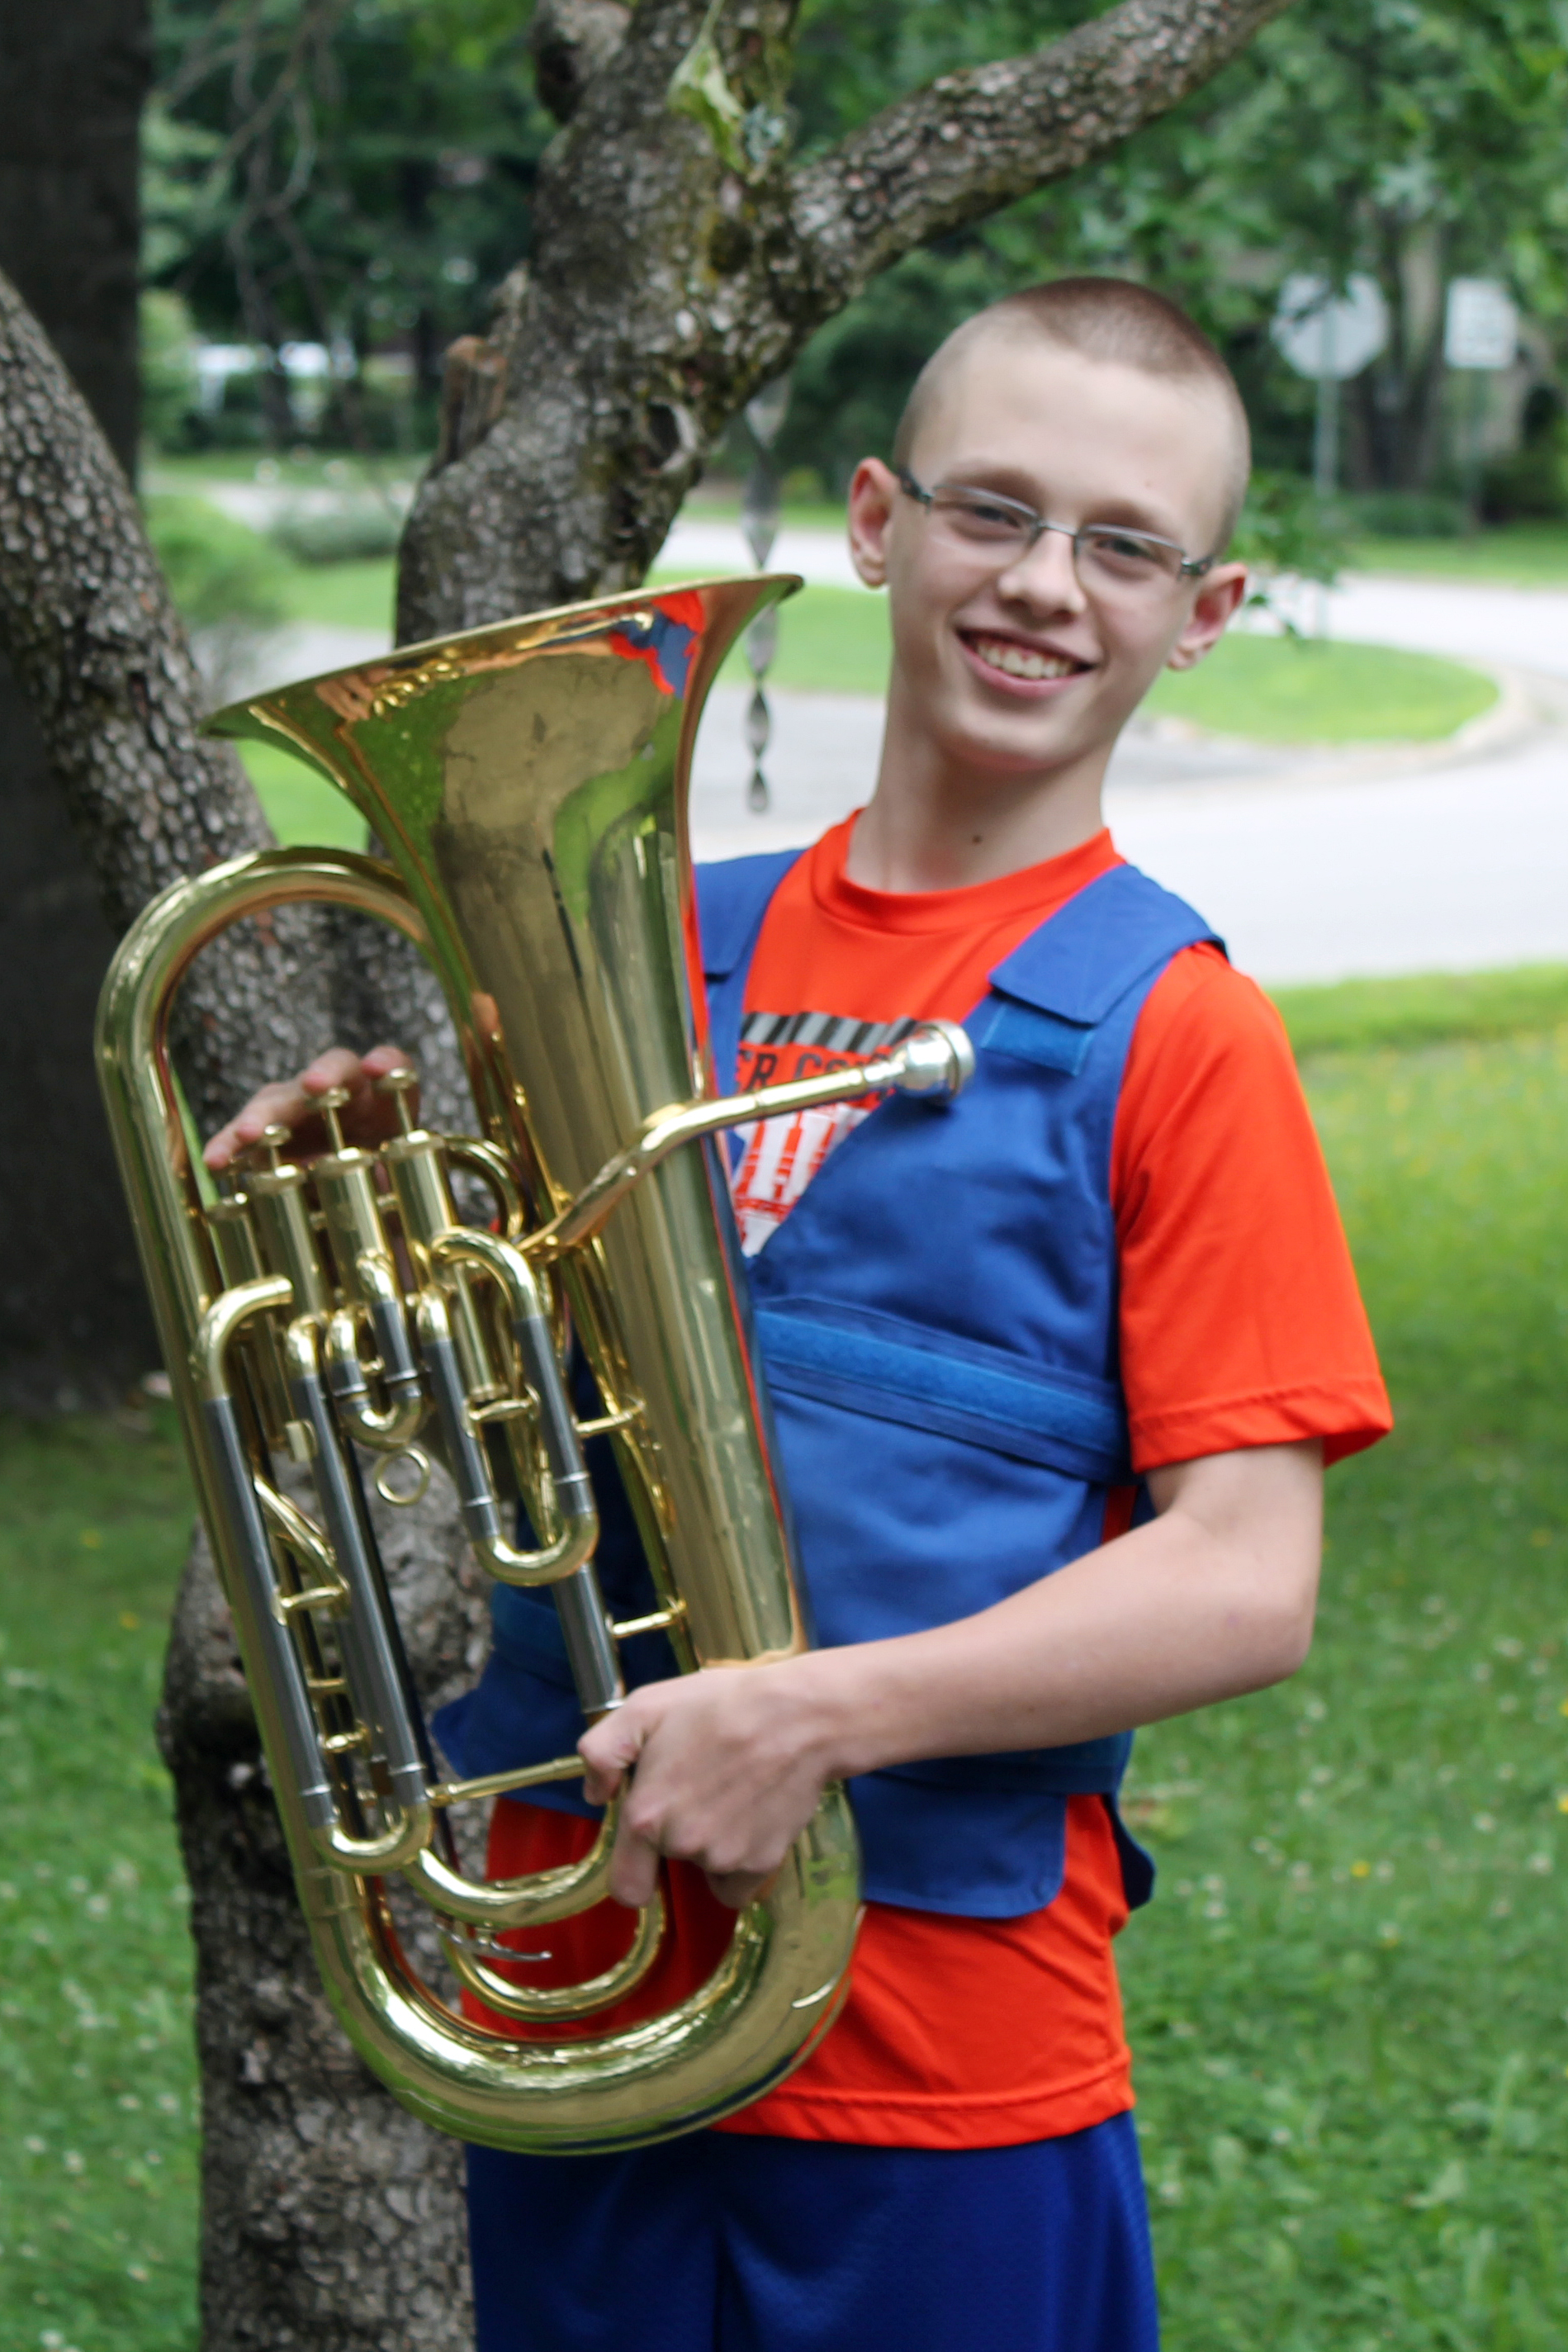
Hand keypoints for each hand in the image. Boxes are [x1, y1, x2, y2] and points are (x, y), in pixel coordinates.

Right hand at [204, 1044, 415, 1171]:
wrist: (348, 1207)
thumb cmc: (379, 1189)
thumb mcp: (393, 1189)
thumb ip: (383, 1183)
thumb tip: (360, 1180)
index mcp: (383, 1101)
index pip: (392, 1066)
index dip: (386, 1063)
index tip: (376, 1069)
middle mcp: (338, 1094)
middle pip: (331, 1072)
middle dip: (322, 1077)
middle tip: (314, 1086)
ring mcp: (295, 1108)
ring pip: (279, 1099)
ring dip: (265, 1114)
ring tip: (249, 1134)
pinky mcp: (261, 1133)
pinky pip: (240, 1135)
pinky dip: (228, 1146)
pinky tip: (215, 1162)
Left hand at [578, 1660, 837, 1911]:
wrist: (798, 1715)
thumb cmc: (720, 1704)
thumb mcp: (645, 1707)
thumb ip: (601, 1752)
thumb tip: (594, 1794)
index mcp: (645, 1816)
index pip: (625, 1886)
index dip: (633, 1869)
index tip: (645, 1849)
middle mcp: (682, 1845)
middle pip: (669, 1863)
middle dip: (677, 1833)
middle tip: (699, 1786)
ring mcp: (725, 1858)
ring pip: (706, 1868)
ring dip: (712, 1840)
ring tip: (731, 1789)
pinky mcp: (763, 1862)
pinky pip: (740, 1882)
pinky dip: (743, 1859)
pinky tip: (751, 1816)